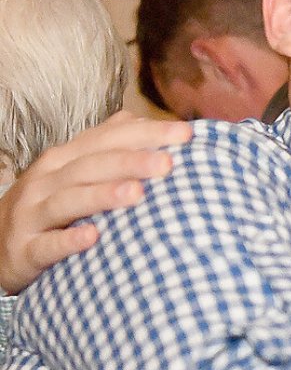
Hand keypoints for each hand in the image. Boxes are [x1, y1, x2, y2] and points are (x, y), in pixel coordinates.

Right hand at [0, 112, 190, 292]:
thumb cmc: (47, 207)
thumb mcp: (71, 174)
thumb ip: (103, 149)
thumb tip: (140, 119)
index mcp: (64, 160)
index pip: (106, 140)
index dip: (144, 134)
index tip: (186, 134)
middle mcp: (46, 181)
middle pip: (90, 166)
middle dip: (130, 161)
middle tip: (168, 163)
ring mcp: (32, 214)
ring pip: (68, 200)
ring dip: (102, 196)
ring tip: (137, 193)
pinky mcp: (25, 250)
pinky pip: (47, 245)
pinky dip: (69, 240)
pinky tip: (93, 238)